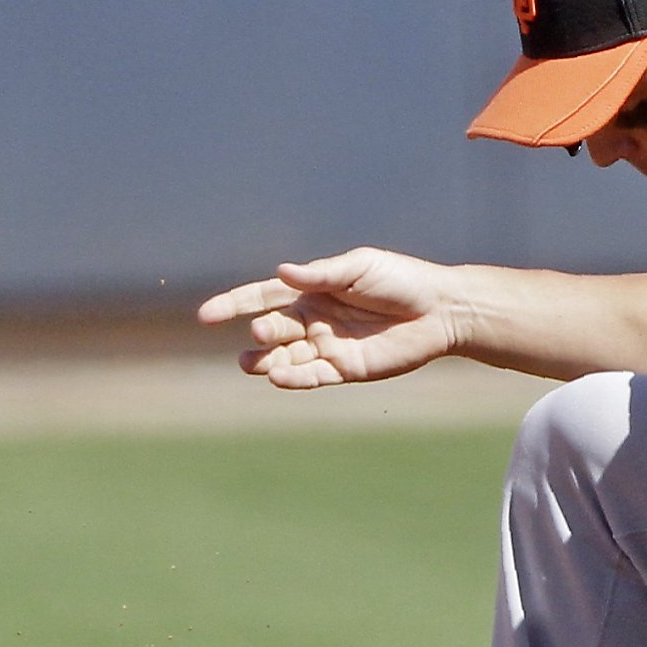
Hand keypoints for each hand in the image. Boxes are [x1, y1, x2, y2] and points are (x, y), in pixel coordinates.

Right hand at [195, 247, 457, 387]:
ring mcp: (327, 346)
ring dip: (267, 361)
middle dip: (262, 333)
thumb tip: (282, 271)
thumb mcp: (359, 267)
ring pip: (286, 358)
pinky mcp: (345, 370)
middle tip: (262, 334)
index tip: (205, 315)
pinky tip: (278, 377)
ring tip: (252, 364)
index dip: (234, 305)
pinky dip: (293, 378)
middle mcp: (314, 319)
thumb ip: (321, 274)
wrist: (440, 310)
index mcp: (312, 290)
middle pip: (273, 329)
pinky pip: (312, 377)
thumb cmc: (400, 280)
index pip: (263, 297)